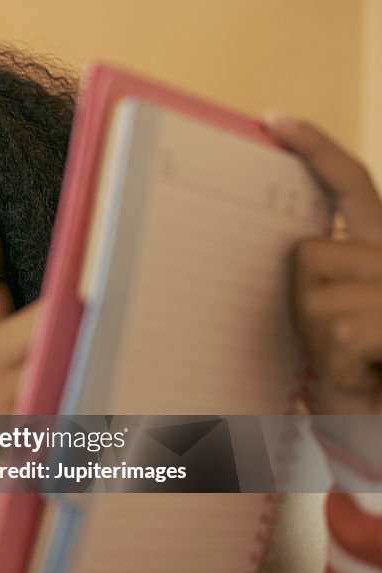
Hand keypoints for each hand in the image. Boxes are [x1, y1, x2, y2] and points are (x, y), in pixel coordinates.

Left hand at [265, 114, 381, 456]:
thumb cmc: (363, 382)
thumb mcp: (332, 326)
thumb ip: (319, 278)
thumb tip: (286, 244)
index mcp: (380, 252)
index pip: (353, 184)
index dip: (315, 149)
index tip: (273, 119)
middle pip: (308, 253)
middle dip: (302, 302)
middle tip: (332, 346)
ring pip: (315, 295)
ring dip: (318, 340)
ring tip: (351, 367)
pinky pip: (341, 327)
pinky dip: (340, 362)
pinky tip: (364, 378)